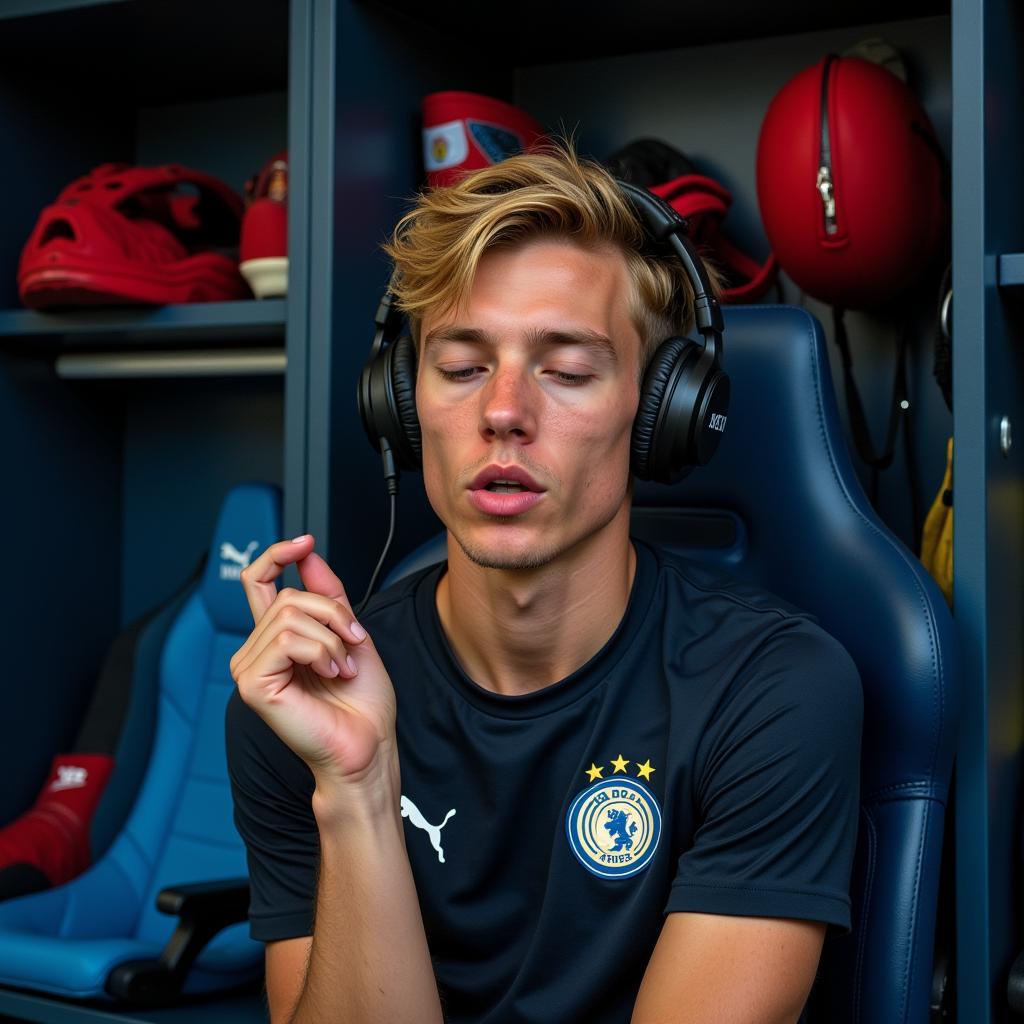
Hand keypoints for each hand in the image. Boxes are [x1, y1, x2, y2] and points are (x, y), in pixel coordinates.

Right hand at [230, 535, 396, 791]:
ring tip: (343, 665)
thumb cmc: (362, 703)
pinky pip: (288, 640)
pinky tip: (331, 673)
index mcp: (277, 639)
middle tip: (355, 643)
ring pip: (291, 616)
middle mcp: (257, 651)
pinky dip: (321, 651)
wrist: (368, 744)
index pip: (260, 582)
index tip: (305, 541)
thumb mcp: (350, 633)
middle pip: (290, 597)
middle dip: (335, 613)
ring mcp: (250, 668)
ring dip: (332, 637)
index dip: (277, 555)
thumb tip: (308, 553)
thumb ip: (327, 594)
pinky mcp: (253, 684)